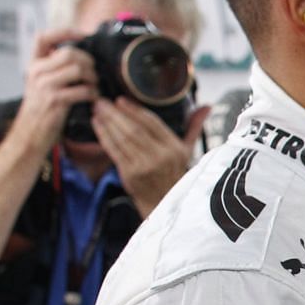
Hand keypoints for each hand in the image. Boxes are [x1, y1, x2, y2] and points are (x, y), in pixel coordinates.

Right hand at [8, 30, 96, 152]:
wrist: (28, 136)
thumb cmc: (40, 112)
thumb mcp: (40, 86)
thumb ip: (53, 70)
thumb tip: (80, 57)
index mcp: (33, 65)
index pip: (43, 37)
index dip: (64, 32)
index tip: (82, 34)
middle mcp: (36, 72)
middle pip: (69, 53)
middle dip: (88, 61)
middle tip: (93, 73)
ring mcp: (45, 85)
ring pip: (78, 69)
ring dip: (92, 77)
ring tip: (94, 86)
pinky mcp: (55, 100)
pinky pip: (82, 89)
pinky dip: (93, 94)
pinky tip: (93, 99)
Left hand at [93, 98, 211, 215]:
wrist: (163, 204)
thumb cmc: (175, 174)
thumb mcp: (188, 151)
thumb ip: (193, 127)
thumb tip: (207, 106)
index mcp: (174, 148)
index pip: (152, 123)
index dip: (134, 110)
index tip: (120, 100)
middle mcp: (160, 157)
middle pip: (134, 130)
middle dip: (115, 114)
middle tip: (102, 101)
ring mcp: (143, 167)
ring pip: (122, 139)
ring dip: (107, 122)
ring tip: (98, 109)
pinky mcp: (129, 175)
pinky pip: (113, 151)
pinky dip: (103, 136)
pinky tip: (97, 124)